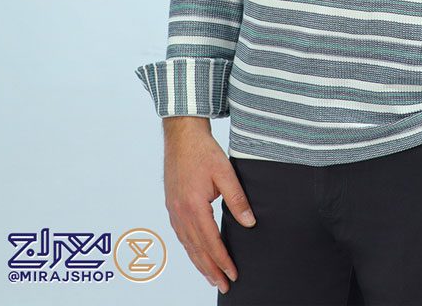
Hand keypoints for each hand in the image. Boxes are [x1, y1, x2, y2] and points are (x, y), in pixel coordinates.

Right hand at [162, 117, 254, 294]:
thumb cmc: (202, 151)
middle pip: (197, 249)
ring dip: (199, 263)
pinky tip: (196, 254)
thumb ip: (237, 198)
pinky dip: (190, 249)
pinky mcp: (172, 205)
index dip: (222, 260)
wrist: (181, 136)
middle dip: (211, 270)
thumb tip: (249, 222)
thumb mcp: (225, 172)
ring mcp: (174, 210)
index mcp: (194, 206)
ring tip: (211, 276)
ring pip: (187, 245)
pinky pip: (181, 234)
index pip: (211, 241)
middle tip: (224, 285)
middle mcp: (181, 212)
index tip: (233, 274)